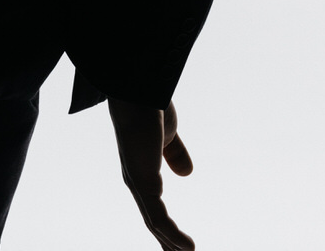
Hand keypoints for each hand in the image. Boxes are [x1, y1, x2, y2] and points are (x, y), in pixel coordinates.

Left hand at [108, 97, 194, 249]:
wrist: (138, 89)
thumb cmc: (149, 107)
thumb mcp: (168, 135)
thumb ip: (175, 154)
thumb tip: (187, 173)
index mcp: (142, 171)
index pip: (155, 208)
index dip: (167, 229)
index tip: (179, 246)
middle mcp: (137, 181)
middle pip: (154, 222)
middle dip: (167, 244)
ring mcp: (138, 182)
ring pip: (155, 224)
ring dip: (172, 244)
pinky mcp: (142, 181)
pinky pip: (157, 217)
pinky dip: (171, 235)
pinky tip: (186, 247)